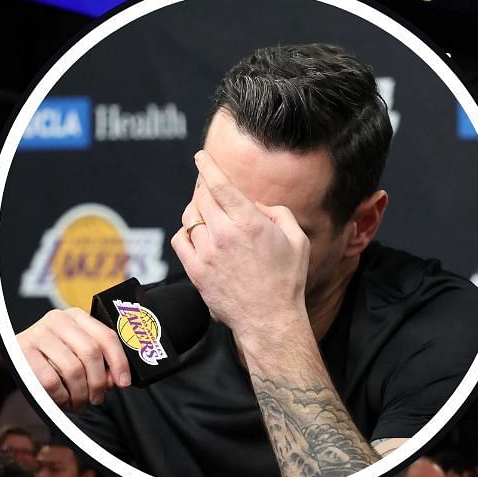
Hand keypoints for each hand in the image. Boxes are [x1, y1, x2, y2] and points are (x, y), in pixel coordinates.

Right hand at [16, 307, 132, 408]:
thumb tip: (116, 379)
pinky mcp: (21, 351)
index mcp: (77, 316)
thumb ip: (101, 362)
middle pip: (91, 353)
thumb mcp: (79, 354)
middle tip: (97, 398)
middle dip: (98, 382)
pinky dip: (61, 396)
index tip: (124, 382)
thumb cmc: (56, 358)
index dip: (119, 362)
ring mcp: (38, 333)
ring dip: (80, 393)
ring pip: (73, 369)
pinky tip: (63, 400)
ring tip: (80, 403)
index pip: (107, 336)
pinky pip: (51, 381)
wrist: (20, 361)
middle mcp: (57, 319)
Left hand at [172, 150, 311, 344]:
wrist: (269, 319)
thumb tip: (256, 205)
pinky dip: (187, 233)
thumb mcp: (297, 240)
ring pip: (189, 217)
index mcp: (250, 223)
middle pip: (201, 198)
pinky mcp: (195, 270)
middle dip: (205, 191)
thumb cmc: (287, 280)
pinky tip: (199, 237)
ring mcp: (206, 253)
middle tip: (212, 194)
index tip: (201, 157)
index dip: (208, 166)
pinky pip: (180, 239)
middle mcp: (224, 234)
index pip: (220, 185)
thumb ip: (278, 213)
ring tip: (209, 218)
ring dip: (197, 212)